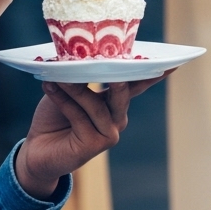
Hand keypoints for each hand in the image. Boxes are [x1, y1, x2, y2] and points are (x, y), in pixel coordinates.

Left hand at [14, 76, 165, 198]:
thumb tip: (81, 58)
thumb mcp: (68, 92)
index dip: (153, 73)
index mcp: (115, 104)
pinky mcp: (95, 144)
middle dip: (119, 77)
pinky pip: (80, 116)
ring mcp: (109, 133)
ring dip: (76, 88)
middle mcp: (117, 119)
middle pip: (124, 94)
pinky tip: (50, 87)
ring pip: (97, 105)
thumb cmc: (54, 118)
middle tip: (113, 62)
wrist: (37, 151)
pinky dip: (63, 100)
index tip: (173, 62)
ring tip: (58, 74)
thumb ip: (80, 80)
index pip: (137, 85)